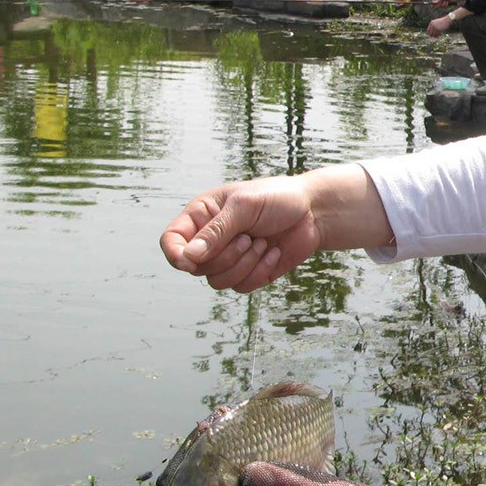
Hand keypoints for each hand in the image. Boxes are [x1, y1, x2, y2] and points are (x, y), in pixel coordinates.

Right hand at [160, 175, 322, 291]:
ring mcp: (230, 258)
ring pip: (216, 281)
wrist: (313, 211)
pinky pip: (241, 286)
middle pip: (195, 266)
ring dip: (243, 265)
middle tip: (248, 237)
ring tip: (261, 243)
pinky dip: (258, 272)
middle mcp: (211, 239)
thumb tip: (188, 257)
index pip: (172, 240)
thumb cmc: (277, 198)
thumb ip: (216, 231)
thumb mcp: (244, 206)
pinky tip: (273, 253)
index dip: (175, 254)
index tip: (189, 261)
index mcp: (201, 216)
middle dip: (224, 256)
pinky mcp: (249, 273)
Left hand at [425, 13, 451, 37]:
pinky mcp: (439, 29)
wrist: (447, 19)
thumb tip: (431, 33)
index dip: (429, 33)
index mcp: (431, 23)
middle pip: (430, 33)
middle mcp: (432, 25)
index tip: (432, 35)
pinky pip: (438, 34)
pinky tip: (441, 33)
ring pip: (434, 34)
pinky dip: (439, 35)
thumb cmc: (442, 21)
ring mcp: (435, 27)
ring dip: (436, 35)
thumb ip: (433, 26)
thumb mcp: (436, 22)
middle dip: (432, 35)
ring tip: (439, 34)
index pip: (428, 30)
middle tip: (435, 36)